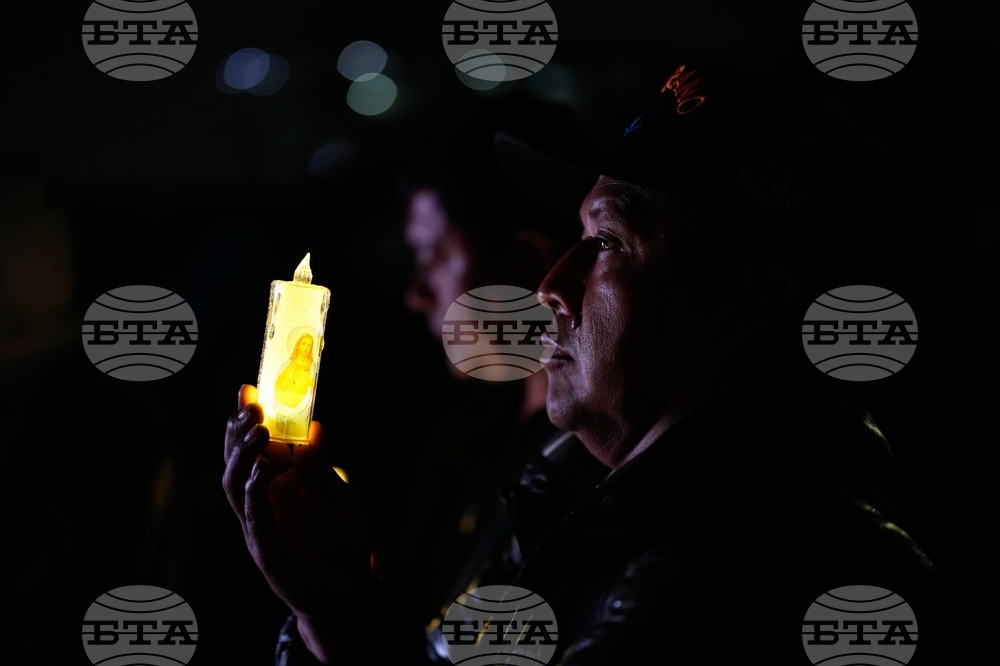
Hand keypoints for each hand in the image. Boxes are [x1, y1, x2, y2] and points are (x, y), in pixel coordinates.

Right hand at [223, 385, 371, 660]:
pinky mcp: (267, 550)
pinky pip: (254, 518)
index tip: (247, 388)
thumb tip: (313, 428)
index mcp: (277, 483)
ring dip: (243, 456)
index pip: (253, 445)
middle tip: (250, 405)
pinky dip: (255, 494)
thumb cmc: (343, 542)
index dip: (246, 418)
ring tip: (257, 430)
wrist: (351, 591)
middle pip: (237, 460)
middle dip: (239, 431)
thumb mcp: (339, 497)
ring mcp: (260, 525)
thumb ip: (322, 468)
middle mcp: (262, 501)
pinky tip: (262, 472)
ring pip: (236, 485)